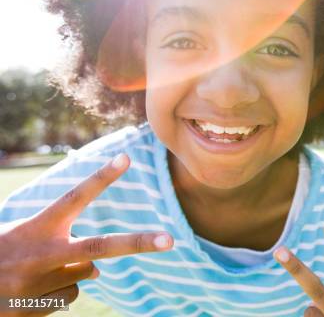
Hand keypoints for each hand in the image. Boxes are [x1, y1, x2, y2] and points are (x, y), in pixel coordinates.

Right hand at [0, 154, 173, 315]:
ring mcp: (40, 283)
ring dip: (71, 271)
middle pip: (99, 247)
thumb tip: (97, 270)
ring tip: (37, 270)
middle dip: (137, 243)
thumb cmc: (1, 254)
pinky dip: (60, 290)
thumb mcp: (25, 236)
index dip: (101, 178)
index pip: (74, 197)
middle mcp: (42, 254)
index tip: (126, 158)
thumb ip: (62, 243)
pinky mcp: (38, 307)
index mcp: (37, 227)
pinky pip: (71, 295)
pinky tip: (34, 288)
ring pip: (85, 274)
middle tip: (169, 240)